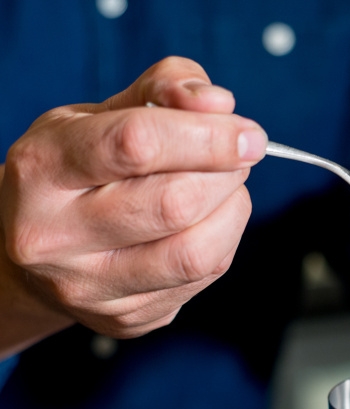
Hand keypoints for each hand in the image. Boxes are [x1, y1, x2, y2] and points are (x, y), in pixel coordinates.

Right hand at [0, 56, 267, 354]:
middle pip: (175, 202)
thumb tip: (218, 103)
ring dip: (233, 208)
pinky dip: (225, 239)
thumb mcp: (104, 112)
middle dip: (226, 172)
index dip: (208, 136)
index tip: (249, 134)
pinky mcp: (124, 318)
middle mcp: (54, 235)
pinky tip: (211, 219)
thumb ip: (164, 90)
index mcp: (43, 167)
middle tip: (237, 156)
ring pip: (196, 251)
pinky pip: (203, 278)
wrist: (41, 244)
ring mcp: (87, 286)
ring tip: (226, 185)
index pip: (137, 144)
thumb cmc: (82, 167)